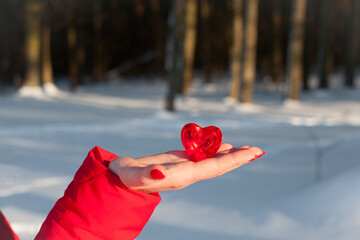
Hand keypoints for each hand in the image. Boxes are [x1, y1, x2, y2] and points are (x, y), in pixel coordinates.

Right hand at [109, 144, 263, 192]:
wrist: (123, 179)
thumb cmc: (127, 178)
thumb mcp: (135, 174)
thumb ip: (149, 173)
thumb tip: (162, 171)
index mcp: (182, 176)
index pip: (213, 167)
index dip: (233, 160)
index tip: (251, 153)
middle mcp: (188, 173)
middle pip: (219, 165)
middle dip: (239, 158)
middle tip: (258, 150)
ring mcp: (185, 166)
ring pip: (213, 159)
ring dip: (230, 154)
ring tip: (247, 148)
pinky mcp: (179, 159)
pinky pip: (202, 154)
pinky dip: (215, 149)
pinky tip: (223, 145)